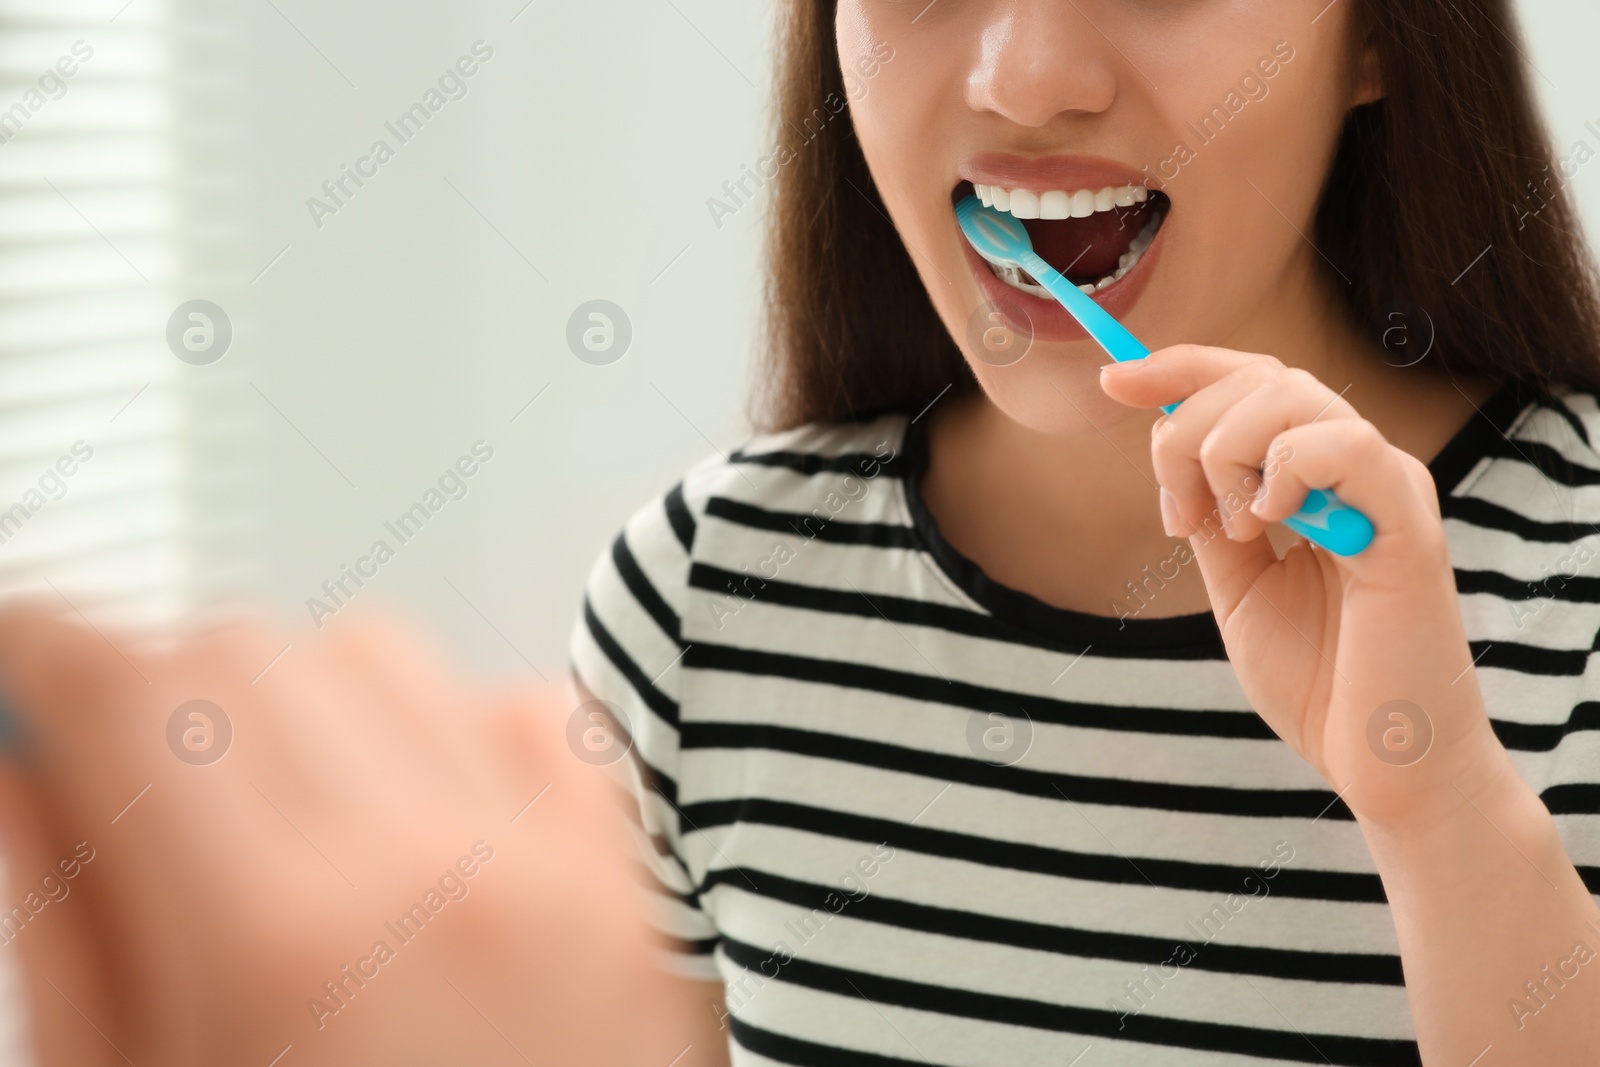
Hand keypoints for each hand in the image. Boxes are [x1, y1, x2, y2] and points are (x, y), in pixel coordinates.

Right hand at [0, 604, 719, 1065]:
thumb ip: (73, 931)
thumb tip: (26, 777)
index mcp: (289, 944)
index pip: (136, 691)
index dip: (42, 648)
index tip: (16, 654)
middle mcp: (443, 869)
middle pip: (255, 648)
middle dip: (159, 685)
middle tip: (125, 765)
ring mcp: (563, 864)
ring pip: (391, 654)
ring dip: (303, 700)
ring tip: (274, 809)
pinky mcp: (637, 882)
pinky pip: (523, 715)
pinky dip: (445, 734)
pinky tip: (414, 828)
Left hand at [1099, 346, 1514, 827]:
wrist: (1384, 763)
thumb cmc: (1322, 682)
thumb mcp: (1239, 587)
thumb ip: (1211, 518)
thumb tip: (1169, 445)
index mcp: (1319, 479)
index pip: (1253, 383)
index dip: (1181, 368)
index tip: (1113, 379)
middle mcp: (1358, 471)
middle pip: (1263, 378)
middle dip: (1188, 427)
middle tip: (1178, 517)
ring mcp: (1386, 491)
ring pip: (1294, 396)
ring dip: (1228, 454)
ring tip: (1235, 533)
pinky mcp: (1409, 526)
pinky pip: (1345, 446)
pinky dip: (1286, 469)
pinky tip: (1270, 524)